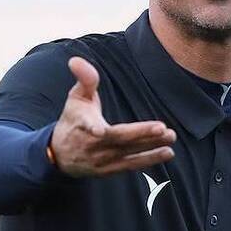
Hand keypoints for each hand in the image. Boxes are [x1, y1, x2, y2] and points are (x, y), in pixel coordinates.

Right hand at [50, 56, 175, 176]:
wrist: (59, 154)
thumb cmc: (73, 120)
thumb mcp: (76, 97)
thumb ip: (84, 79)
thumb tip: (76, 60)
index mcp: (82, 124)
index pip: (87, 125)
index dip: (92, 128)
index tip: (98, 130)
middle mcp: (92, 145)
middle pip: (118, 140)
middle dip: (140, 134)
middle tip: (163, 129)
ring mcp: (101, 160)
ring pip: (128, 153)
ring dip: (151, 147)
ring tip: (170, 138)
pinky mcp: (109, 170)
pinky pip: (131, 165)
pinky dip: (149, 160)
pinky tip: (167, 153)